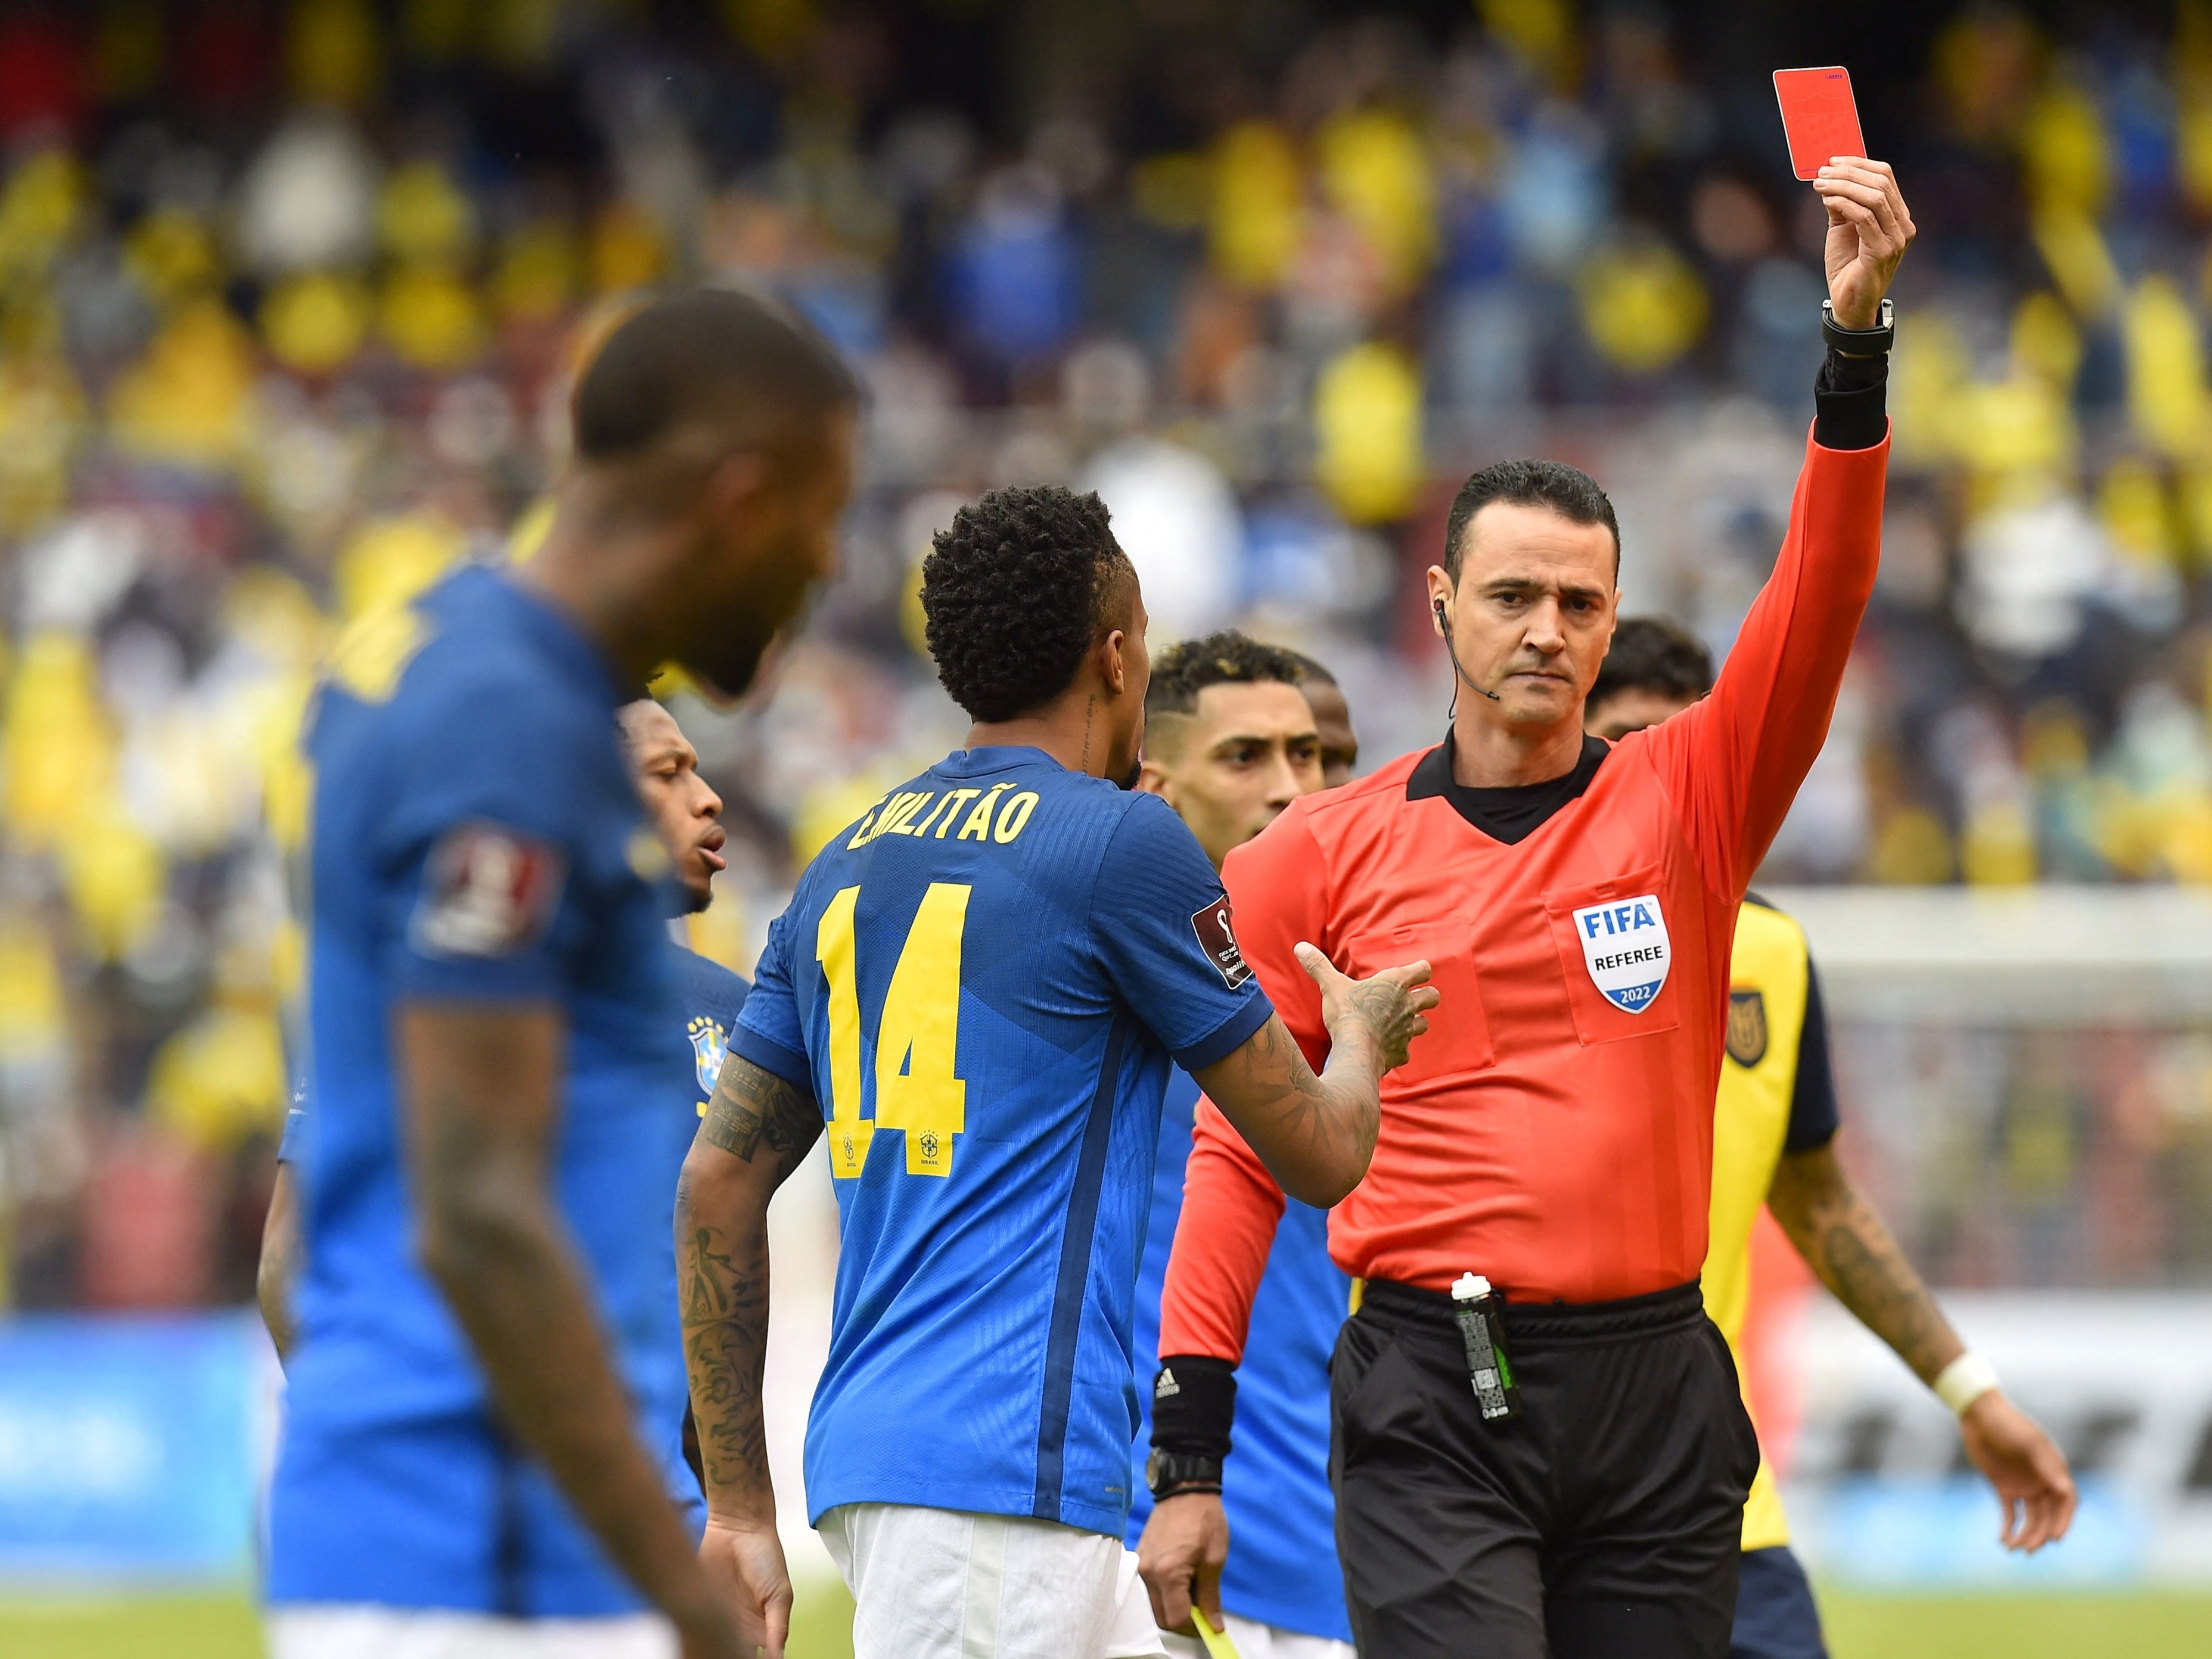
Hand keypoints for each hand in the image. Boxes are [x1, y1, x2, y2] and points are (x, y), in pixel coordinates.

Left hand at [696, 1514, 792, 1657]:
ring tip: (710, 1651)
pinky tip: (693, 1645)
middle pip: (732, 1655)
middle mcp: (738, 1628)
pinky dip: (692, 1640)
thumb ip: (778, 1628)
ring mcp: (717, 1618)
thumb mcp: (779, 1594)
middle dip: (728, 1657)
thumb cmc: (765, 1555)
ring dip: (710, 1651)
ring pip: (712, 1646)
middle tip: (725, 1656)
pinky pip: (693, 1629)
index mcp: (760, 1629)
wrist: (738, 1528)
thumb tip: (778, 1658)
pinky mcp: (699, 1606)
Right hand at [1137, 1490, 1228, 1637]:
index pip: (1177, 1619)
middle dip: (1183, 1620)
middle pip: (1162, 1617)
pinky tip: (1182, 1578)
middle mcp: (1148, 1573)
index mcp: (1168, 1573)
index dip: (1195, 1627)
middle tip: (1203, 1610)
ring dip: (1173, 1606)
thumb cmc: (1203, 1519)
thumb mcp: (1215, 1559)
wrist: (1185, 1489)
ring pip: (1155, 1605)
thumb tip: (1213, 1624)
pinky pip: (1150, 1588)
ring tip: (1193, 1589)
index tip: (1209, 1624)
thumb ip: (1211, 1596)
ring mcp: (1141, 1566)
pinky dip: (1166, 1592)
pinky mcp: (1140, 1559)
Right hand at [1296, 944, 1438, 1072]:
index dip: (1421, 970)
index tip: (1415, 972)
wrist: (1355, 1050)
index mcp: (1394, 983)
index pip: (1423, 969)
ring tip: (1401, 1023)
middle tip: (1413, 998)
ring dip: (1415, 1022)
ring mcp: (1407, 1030)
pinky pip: (1407, 1050)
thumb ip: (1318, 966)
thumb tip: (1301, 947)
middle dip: (1426, 996)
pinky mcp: (1402, 1052)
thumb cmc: (1347, 1013)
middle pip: (1433, 996)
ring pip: (1424, 1024)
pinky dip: (1400, 1049)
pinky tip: (1387, 1048)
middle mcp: (1407, 1005)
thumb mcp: (1331, 986)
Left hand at [1814, 158, 1914, 328]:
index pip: (1886, 177)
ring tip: (1819, 184)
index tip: (1834, 160)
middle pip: (1881, 183)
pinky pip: (1864, 218)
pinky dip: (1844, 204)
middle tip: (1823, 170)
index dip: (1860, 164)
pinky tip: (1826, 200)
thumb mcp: (1842, 229)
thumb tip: (1831, 179)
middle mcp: (1903, 226)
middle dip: (1849, 172)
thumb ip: (1842, 205)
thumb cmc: (1847, 267)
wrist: (1849, 305)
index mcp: (1897, 216)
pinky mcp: (1882, 252)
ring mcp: (1896, 239)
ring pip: (1874, 197)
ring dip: (1843, 186)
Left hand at [1959, 1390, 2076, 1552]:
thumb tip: (2065, 1490)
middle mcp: (2042, 1481)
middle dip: (2041, 1534)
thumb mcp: (2029, 1442)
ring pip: (2030, 1518)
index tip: (2056, 1537)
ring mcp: (2023, 1486)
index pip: (2066, 1502)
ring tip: (2013, 1548)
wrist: (1978, 1415)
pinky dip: (2008, 1528)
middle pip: (2048, 1515)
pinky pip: (2010, 1514)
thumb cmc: (2008, 1424)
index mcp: (2054, 1471)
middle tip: (2029, 1549)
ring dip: (2025, 1535)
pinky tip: (2003, 1540)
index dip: (2064, 1521)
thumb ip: (2047, 1465)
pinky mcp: (2003, 1487)